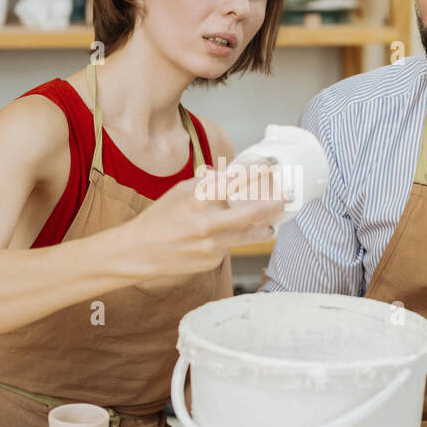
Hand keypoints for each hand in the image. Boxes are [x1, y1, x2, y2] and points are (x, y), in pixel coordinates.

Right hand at [119, 163, 285, 278]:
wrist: (140, 251)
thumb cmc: (161, 217)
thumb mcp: (180, 192)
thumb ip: (206, 184)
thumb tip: (228, 174)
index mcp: (198, 198)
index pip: (234, 180)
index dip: (255, 170)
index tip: (268, 165)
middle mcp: (207, 222)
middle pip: (251, 213)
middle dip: (272, 204)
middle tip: (285, 198)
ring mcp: (211, 245)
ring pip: (246, 235)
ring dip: (263, 228)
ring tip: (272, 225)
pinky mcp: (212, 260)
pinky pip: (229, 247)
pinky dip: (231, 240)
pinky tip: (225, 238)